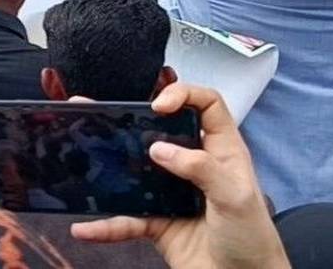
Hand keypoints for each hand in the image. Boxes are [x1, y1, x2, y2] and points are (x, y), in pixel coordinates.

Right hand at [71, 83, 288, 268]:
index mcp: (220, 149)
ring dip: (108, 166)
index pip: (206, 104)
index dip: (184, 94)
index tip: (159, 105)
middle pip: (159, 130)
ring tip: (79, 151)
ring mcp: (171, 192)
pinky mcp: (157, 221)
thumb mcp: (235, 196)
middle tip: (104, 111)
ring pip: (134, 170)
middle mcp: (193, 164)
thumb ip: (201, 168)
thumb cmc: (252, 237)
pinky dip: (106, 225)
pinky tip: (86, 228)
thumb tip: (159, 149)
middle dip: (131, 119)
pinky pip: (125, 219)